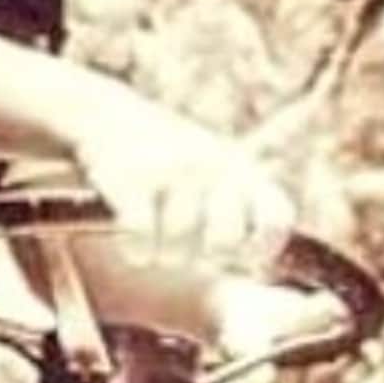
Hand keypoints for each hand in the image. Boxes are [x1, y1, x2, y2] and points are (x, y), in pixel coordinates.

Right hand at [72, 101, 294, 270]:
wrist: (108, 115)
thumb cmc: (168, 160)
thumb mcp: (214, 172)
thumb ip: (239, 213)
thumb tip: (253, 266)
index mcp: (240, 168)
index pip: (275, 221)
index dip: (260, 249)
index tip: (239, 256)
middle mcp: (212, 165)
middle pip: (223, 242)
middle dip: (202, 256)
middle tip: (187, 244)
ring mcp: (173, 170)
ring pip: (177, 250)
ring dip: (163, 255)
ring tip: (156, 241)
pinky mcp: (133, 178)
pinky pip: (141, 240)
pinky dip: (136, 251)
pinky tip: (133, 242)